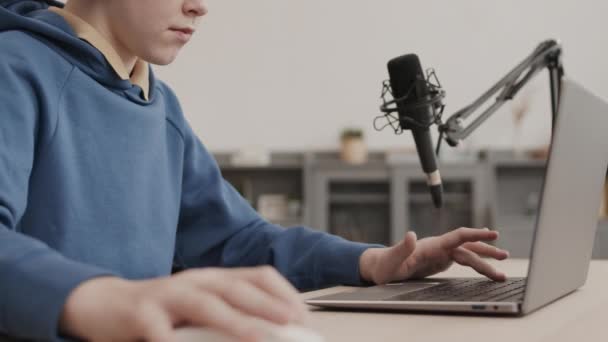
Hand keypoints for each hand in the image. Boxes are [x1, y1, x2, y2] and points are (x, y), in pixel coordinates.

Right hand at [59, 266, 308, 341]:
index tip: (304, 315)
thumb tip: (268, 333)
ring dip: (233, 321)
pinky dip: (173, 341)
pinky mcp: (142, 313)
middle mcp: (196, 280)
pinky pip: (160, 329)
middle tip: (291, 323)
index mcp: (215, 278)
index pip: (258, 276)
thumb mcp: (201, 307)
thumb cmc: (161, 310)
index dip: (284, 293)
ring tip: (256, 336)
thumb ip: (230, 315)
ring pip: (205, 304)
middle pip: (236, 288)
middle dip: (267, 305)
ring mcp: (168, 294)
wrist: (106, 304)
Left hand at [359, 228, 509, 284]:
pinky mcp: (440, 259)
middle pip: (467, 246)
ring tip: (502, 271)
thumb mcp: (391, 260)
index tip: (493, 233)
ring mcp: (440, 252)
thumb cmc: (384, 266)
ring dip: (484, 260)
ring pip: (467, 254)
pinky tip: (486, 261)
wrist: (379, 267)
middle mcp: (438, 246)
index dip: (475, 234)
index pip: (457, 237)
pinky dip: (476, 260)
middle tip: (505, 256)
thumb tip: (411, 234)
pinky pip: (462, 259)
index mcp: (430, 245)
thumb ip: (401, 248)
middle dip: (487, 251)